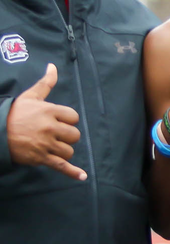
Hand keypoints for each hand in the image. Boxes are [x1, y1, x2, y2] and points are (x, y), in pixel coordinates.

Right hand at [6, 64, 84, 179]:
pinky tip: (82, 177)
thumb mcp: (30, 96)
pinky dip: (72, 172)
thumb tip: (53, 66)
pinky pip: (61, 166)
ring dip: (63, 150)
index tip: (56, 120)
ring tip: (50, 146)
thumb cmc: (14, 113)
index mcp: (49, 111)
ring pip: (69, 150)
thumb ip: (46, 83)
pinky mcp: (41, 158)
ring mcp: (45, 144)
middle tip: (52, 134)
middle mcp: (49, 127)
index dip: (67, 120)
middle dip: (66, 135)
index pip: (74, 117)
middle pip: (74, 135)